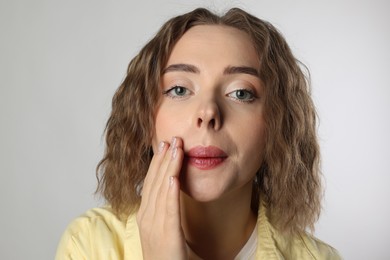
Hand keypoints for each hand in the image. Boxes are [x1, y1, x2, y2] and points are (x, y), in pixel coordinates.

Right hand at [136, 137, 187, 259]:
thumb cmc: (164, 255)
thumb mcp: (160, 228)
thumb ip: (163, 210)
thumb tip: (169, 189)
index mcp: (145, 215)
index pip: (151, 183)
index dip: (157, 163)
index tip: (164, 145)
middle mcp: (147, 218)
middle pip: (155, 182)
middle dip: (163, 159)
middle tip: (171, 139)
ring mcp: (154, 227)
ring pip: (161, 191)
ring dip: (169, 168)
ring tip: (176, 149)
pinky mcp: (167, 236)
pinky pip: (169, 211)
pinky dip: (170, 193)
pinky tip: (173, 178)